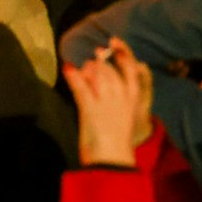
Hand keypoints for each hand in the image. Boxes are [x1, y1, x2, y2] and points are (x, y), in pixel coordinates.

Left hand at [66, 38, 153, 167]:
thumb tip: (104, 81)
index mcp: (133, 100)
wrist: (112, 161)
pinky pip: (81, 88)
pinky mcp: (90, 109)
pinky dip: (73, 77)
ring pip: (97, 75)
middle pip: (110, 70)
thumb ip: (118, 98)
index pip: (131, 70)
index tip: (115, 41)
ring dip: (87, 68)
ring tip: (81, 65)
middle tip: (93, 56)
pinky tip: (67, 68)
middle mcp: (121, 98)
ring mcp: (106, 102)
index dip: (123, 53)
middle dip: (99, 62)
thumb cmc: (117, 141)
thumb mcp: (123, 116)